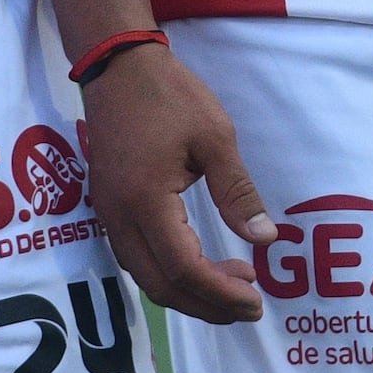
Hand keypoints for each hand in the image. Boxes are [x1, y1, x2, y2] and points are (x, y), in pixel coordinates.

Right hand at [81, 41, 274, 322]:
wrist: (118, 66)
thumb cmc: (169, 96)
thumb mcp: (215, 138)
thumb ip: (237, 193)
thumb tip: (263, 239)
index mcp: (146, 201)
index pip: (184, 268)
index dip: (220, 293)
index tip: (255, 300)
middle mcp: (120, 218)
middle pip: (161, 285)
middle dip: (207, 305)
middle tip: (249, 306)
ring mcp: (109, 215)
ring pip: (145, 277)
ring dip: (188, 293)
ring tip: (232, 289)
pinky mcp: (109, 208)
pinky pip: (137, 259)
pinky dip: (169, 275)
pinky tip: (200, 267)